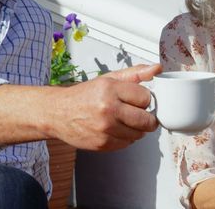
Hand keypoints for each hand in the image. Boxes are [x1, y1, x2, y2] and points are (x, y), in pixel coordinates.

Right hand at [47, 64, 161, 150]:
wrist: (57, 113)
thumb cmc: (84, 96)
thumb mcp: (109, 79)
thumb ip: (135, 73)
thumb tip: (157, 68)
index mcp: (110, 90)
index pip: (146, 98)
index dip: (144, 99)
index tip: (139, 99)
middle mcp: (108, 109)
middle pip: (146, 120)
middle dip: (147, 118)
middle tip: (138, 113)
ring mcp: (105, 129)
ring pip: (139, 134)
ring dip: (136, 129)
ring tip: (123, 120)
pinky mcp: (102, 144)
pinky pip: (127, 144)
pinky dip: (125, 138)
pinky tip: (115, 129)